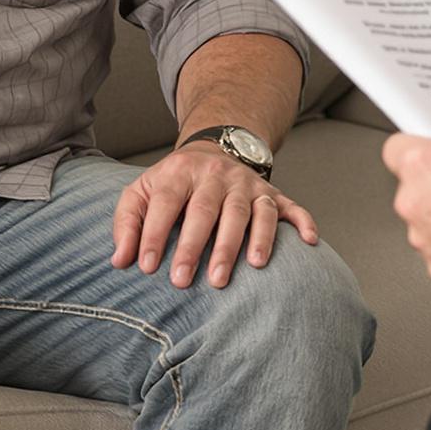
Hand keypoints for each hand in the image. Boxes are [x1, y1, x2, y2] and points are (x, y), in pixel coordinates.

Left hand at [112, 146, 318, 288]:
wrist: (213, 149)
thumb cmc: (172, 184)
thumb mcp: (141, 191)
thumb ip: (127, 223)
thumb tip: (120, 260)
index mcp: (179, 172)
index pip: (166, 202)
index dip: (154, 233)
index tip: (148, 267)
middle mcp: (216, 176)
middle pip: (207, 209)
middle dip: (197, 246)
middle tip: (186, 281)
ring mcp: (247, 184)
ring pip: (250, 210)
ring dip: (250, 239)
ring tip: (249, 268)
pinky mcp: (272, 193)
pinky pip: (291, 206)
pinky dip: (303, 222)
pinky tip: (309, 241)